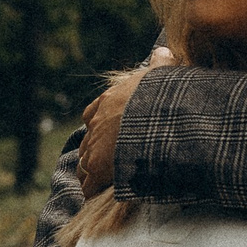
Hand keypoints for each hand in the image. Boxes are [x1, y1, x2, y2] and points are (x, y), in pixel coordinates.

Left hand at [75, 46, 172, 194]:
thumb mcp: (162, 74)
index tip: (109, 135)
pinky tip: (102, 196)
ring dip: (92, 173)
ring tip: (104, 182)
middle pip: (88, 141)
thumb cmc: (161, 94)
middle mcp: (96, 123)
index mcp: (108, 101)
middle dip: (96, 152)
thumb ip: (160, 64)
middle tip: (110, 163)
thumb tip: (162, 50)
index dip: (100, 126)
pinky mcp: (97, 169)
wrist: (156, 117)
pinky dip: (93, 192)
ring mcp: (94, 147)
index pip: (92, 114)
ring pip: (84, 163)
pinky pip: (88, 185)